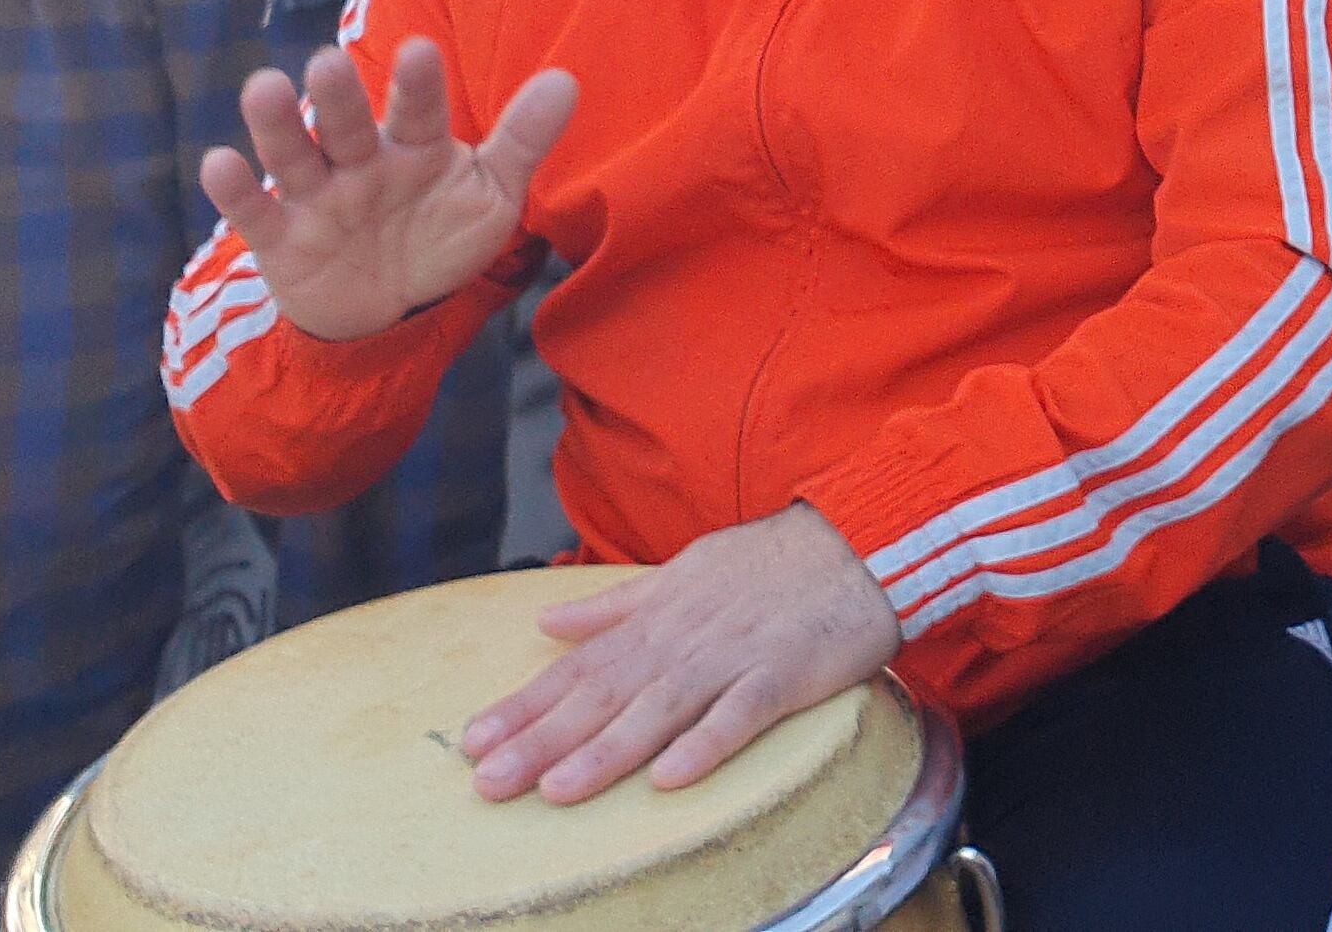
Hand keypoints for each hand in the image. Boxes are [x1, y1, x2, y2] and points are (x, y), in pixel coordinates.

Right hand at [194, 38, 574, 342]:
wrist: (390, 307)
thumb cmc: (441, 234)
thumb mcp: (490, 195)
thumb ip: (522, 140)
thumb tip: (567, 79)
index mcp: (416, 147)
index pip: (420, 113)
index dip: (419, 86)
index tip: (422, 51)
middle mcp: (362, 160)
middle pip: (348, 124)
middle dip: (338, 97)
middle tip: (327, 63)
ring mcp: (318, 196)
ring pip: (295, 155)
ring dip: (277, 126)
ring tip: (263, 87)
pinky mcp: (281, 238)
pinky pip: (255, 212)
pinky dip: (236, 190)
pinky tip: (219, 163)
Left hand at [459, 506, 903, 804]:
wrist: (860, 540)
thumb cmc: (771, 562)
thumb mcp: (682, 571)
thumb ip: (615, 605)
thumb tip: (547, 619)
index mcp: (656, 619)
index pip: (577, 668)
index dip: (524, 706)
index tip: (471, 742)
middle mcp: (682, 640)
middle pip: (603, 695)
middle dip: (541, 740)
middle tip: (488, 783)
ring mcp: (732, 656)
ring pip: (659, 709)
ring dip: (606, 751)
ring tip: (555, 791)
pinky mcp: (784, 673)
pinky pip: (740, 714)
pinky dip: (706, 744)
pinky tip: (671, 779)